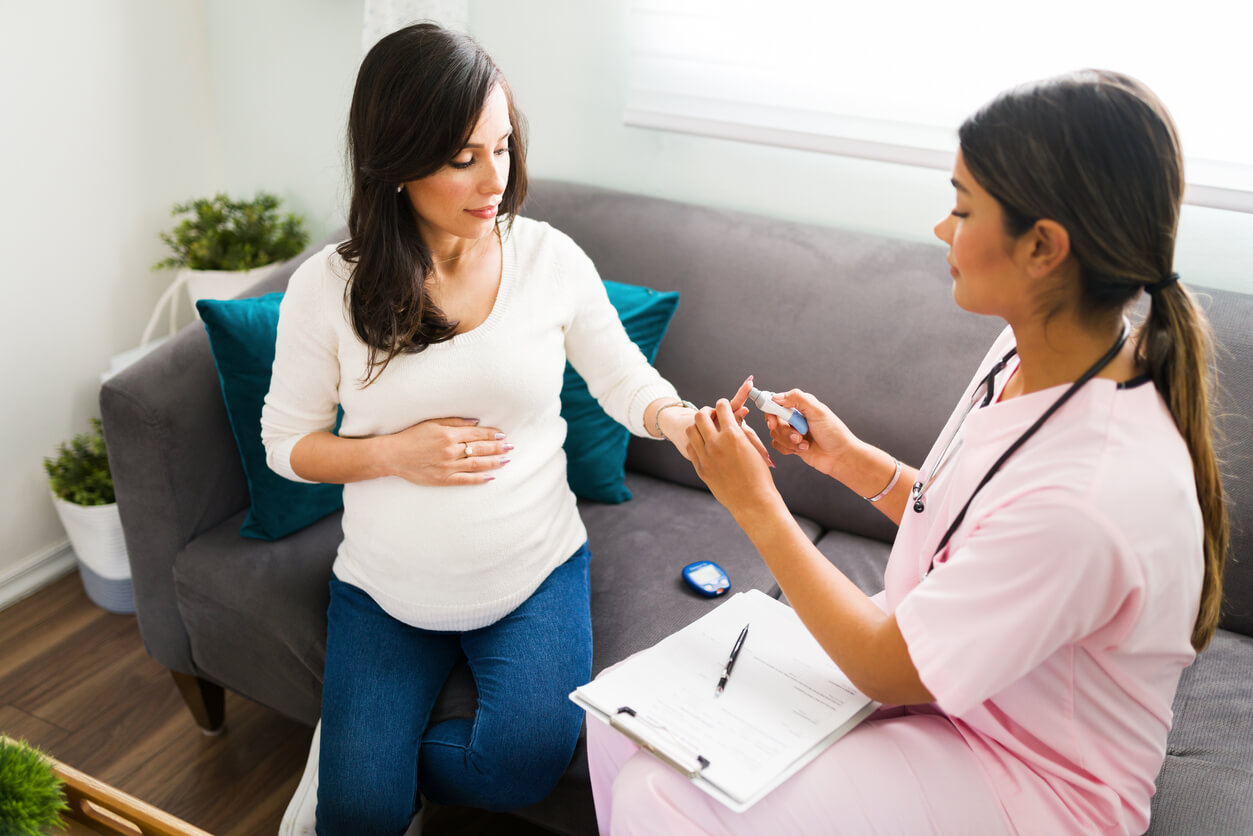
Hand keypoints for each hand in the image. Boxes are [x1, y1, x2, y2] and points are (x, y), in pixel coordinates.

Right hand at [385, 418, 510, 485]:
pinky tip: (491, 477)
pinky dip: (479, 479)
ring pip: (476, 464)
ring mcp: (448, 466)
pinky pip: (465, 480)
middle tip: (511, 447)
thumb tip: (476, 423)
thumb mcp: (432, 423)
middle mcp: (451, 450)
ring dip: (493, 462)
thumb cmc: (411, 436)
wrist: (393, 455)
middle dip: (497, 447)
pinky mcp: (443, 479)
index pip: (477, 434)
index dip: (491, 434)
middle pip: (480, 448)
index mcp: (449, 435)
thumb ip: (454, 422)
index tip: (502, 435)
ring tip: (506, 460)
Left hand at [688, 399, 780, 518]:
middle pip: (701, 415)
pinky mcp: (700, 468)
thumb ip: (741, 430)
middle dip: (707, 411)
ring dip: (698, 425)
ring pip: (691, 430)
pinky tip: (703, 444)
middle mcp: (716, 443)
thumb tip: (736, 416)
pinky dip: (695, 442)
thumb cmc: (759, 475)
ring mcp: (705, 456)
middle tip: (712, 415)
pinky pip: (690, 448)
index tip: (723, 405)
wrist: (752, 501)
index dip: (723, 404)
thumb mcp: (753, 448)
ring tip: (706, 429)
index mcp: (733, 435)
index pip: (721, 407)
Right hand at [761, 389, 860, 479]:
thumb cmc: (833, 433)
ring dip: (789, 441)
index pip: (776, 402)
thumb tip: (776, 397)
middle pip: (773, 420)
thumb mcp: (817, 411)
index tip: (773, 422)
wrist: (840, 456)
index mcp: (800, 404)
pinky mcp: (792, 445)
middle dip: (784, 430)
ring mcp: (793, 431)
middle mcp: (795, 417)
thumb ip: (797, 398)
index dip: (770, 411)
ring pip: (775, 434)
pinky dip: (789, 449)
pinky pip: (778, 445)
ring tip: (804, 443)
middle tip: (797, 435)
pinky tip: (804, 448)